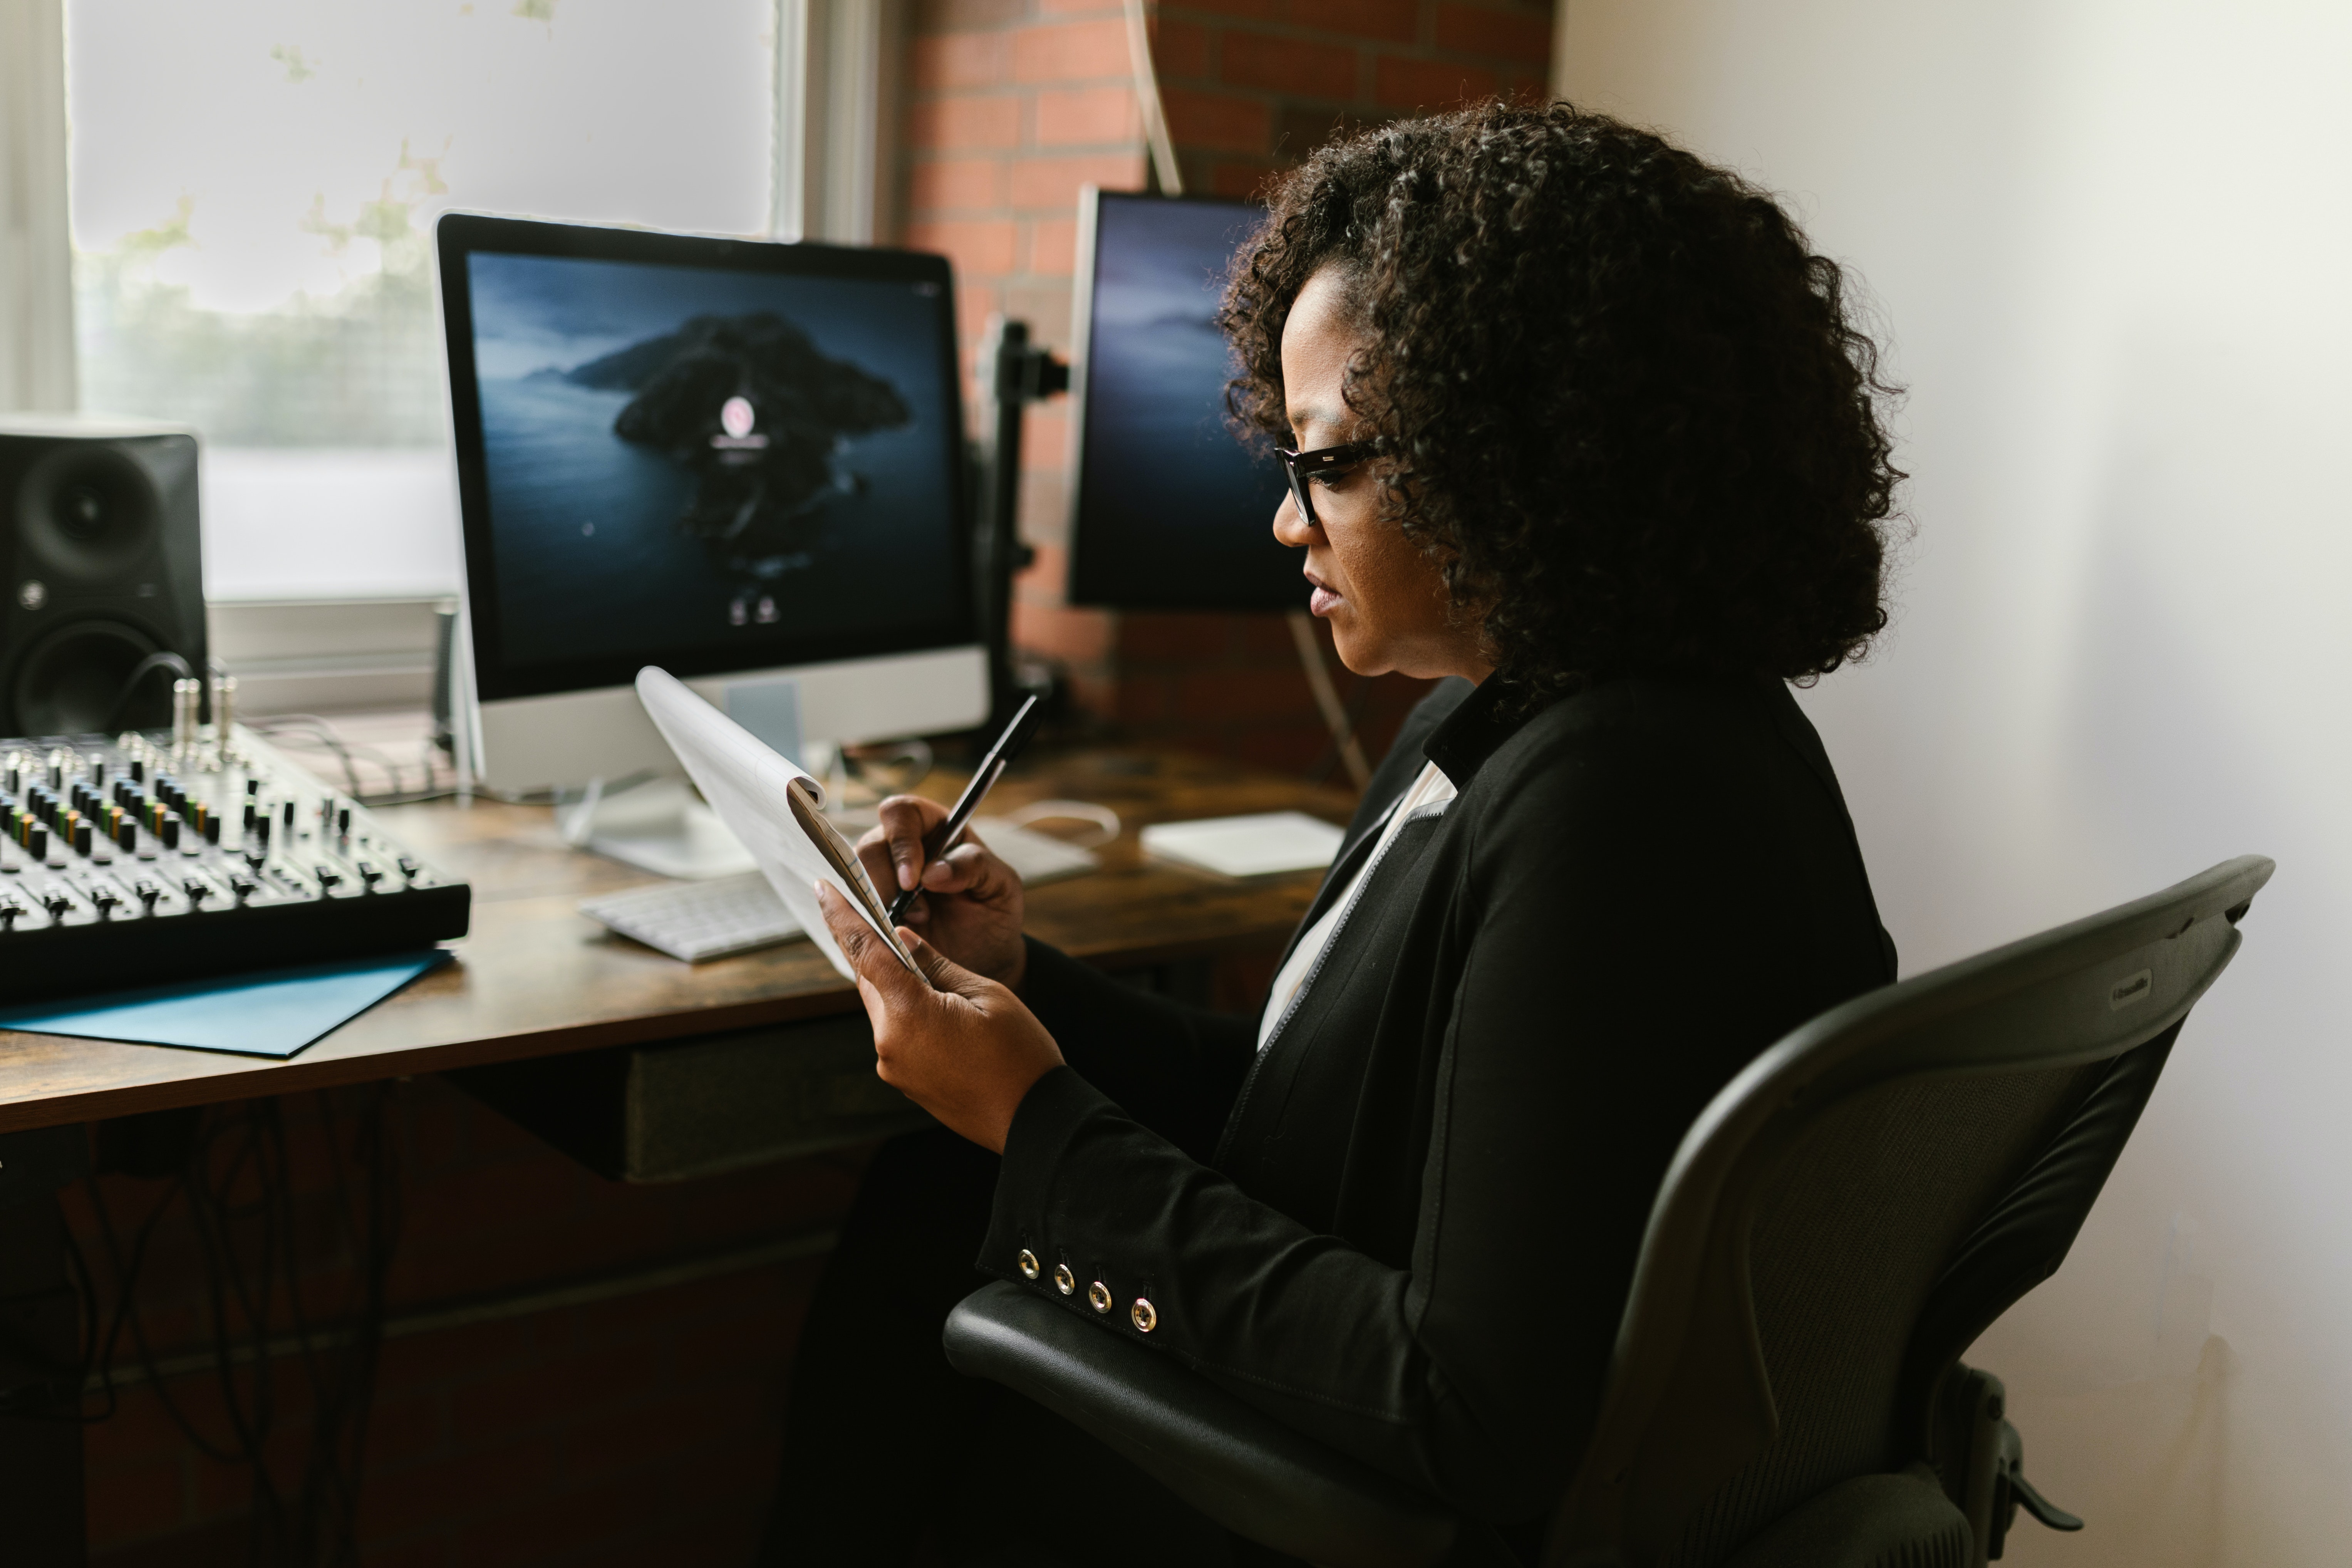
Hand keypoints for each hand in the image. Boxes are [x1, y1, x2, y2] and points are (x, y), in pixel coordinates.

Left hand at [817, 881, 1064, 1153]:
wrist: (1033, 1119)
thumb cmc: (1020, 1055)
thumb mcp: (985, 993)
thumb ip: (936, 964)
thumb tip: (902, 939)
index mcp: (909, 1014)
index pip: (864, 952)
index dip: (842, 916)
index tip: (824, 889)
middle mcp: (889, 1043)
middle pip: (870, 981)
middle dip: (877, 951)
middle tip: (888, 922)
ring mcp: (894, 1066)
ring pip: (883, 1007)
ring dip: (898, 984)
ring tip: (940, 979)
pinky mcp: (904, 1081)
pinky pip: (895, 1033)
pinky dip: (908, 1012)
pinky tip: (941, 1011)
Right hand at [856, 793, 1026, 990]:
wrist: (984, 957)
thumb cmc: (993, 913)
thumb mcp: (1001, 886)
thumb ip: (974, 866)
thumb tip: (933, 871)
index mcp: (934, 828)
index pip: (901, 813)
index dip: (901, 843)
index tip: (912, 881)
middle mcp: (901, 849)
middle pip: (868, 847)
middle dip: (885, 883)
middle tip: (918, 915)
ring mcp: (880, 880)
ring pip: (852, 880)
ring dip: (875, 908)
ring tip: (910, 929)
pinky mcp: (868, 911)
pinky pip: (848, 911)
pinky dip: (864, 925)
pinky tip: (891, 938)